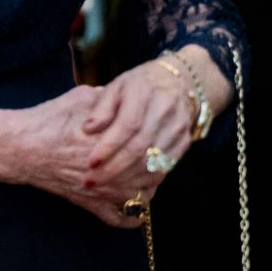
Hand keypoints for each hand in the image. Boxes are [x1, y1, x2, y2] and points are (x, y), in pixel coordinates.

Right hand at [0, 84, 175, 228]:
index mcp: (110, 141)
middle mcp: (109, 168)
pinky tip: (138, 216)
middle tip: (164, 158)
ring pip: (137, 196)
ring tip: (154, 180)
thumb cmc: (47, 120)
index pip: (148, 146)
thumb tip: (126, 95)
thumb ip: (108, 98)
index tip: (162, 136)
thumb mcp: (80, 99)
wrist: (20, 145)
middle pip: (148, 173)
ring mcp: (98, 189)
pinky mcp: (86, 202)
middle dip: (159, 167)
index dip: (160, 143)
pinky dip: (129, 220)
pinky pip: (114, 218)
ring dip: (149, 190)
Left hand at [80, 60, 193, 207]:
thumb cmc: (137, 86)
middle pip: (139, 148)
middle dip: (113, 169)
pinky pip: (164, 168)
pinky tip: (125, 186)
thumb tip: (87, 129)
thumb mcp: (116, 86)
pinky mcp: (184, 142)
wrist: (176, 83)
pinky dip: (143, 180)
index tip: (90, 162)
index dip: (108, 146)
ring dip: (126, 179)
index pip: (127, 125)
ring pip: (152, 162)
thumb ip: (101, 108)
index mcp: (144, 92)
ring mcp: (178, 128)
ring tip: (103, 187)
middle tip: (90, 181)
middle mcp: (165, 110)